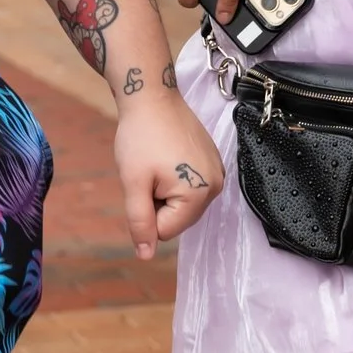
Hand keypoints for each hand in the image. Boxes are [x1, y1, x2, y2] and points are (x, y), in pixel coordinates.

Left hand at [114, 90, 224, 259]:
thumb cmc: (140, 138)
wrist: (152, 96)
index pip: (166, 231)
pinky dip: (174, 178)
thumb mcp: (134, 183)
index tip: (144, 181)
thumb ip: (140, 223)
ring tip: (158, 163)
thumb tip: (145, 256)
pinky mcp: (214, 161)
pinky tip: (167, 156)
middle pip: (178, 219)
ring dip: (165, 192)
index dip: (147, 211)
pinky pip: (191, 187)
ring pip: (183, 204)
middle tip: (149, 172)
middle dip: (158, 203)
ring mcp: (218, 172)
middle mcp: (217, 186)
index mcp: (199, 193)